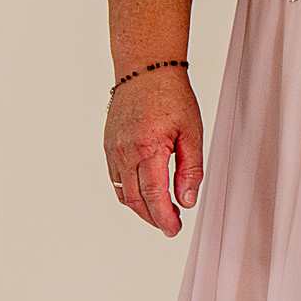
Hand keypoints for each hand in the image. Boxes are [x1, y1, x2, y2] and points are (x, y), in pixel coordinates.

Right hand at [104, 68, 202, 237]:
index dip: (164, 217)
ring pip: (122, 192)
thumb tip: (188, 199)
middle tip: (171, 225)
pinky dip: (129, 192)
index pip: (153, 196)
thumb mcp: (192, 132)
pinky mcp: (109, 146)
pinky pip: (116, 178)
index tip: (174, 229)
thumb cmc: (171, 96)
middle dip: (153, 217)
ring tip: (162, 212)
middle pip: (135, 199)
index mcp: (147, 150)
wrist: (146, 71)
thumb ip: (190, 169)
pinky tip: (144, 193)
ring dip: (140, 207)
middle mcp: (124, 154)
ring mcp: (113, 151)